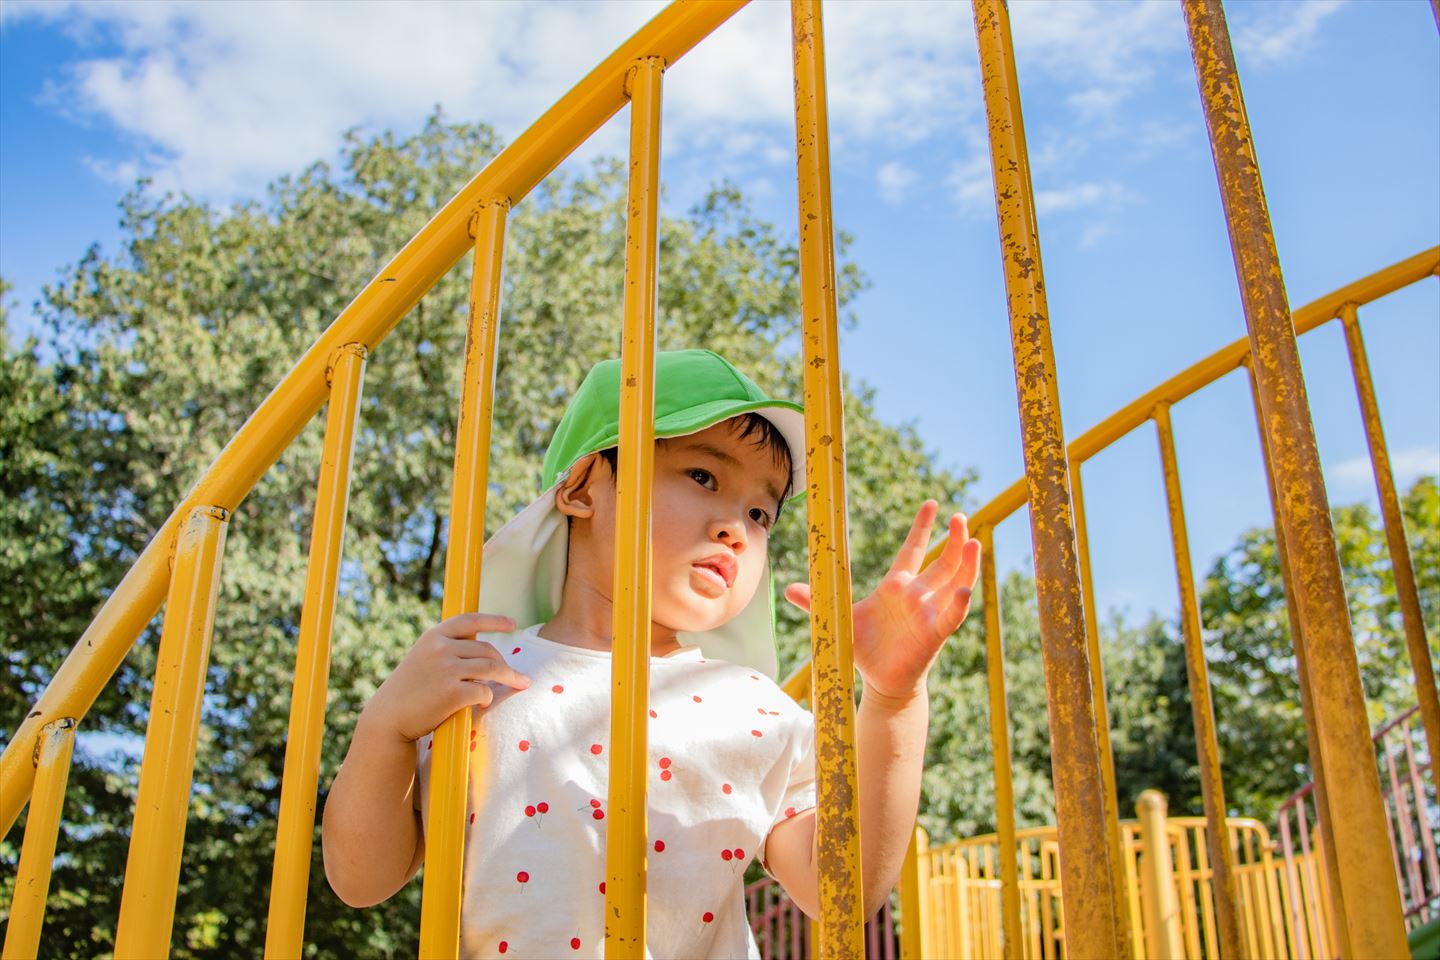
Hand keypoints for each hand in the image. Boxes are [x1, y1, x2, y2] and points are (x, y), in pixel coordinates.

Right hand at [360, 612, 530, 743]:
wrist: (388, 717)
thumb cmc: (408, 691)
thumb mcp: (422, 659)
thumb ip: (446, 650)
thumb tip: (483, 653)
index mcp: (433, 637)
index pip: (470, 620)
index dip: (494, 621)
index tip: (512, 624)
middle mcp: (441, 648)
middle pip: (487, 649)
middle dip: (506, 663)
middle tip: (517, 676)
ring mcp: (447, 669)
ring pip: (492, 668)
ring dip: (510, 677)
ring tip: (520, 684)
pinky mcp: (452, 693)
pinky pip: (484, 690)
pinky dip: (489, 696)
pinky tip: (485, 702)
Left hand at [784, 501, 980, 701]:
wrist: (881, 681)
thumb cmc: (866, 648)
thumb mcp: (840, 619)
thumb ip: (815, 602)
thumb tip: (787, 590)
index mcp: (897, 585)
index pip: (913, 550)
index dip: (922, 527)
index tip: (931, 503)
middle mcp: (918, 595)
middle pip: (942, 562)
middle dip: (953, 540)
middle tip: (960, 517)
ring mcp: (928, 613)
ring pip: (954, 583)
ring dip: (966, 564)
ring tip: (975, 542)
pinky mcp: (934, 634)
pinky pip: (950, 616)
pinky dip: (959, 604)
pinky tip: (964, 590)